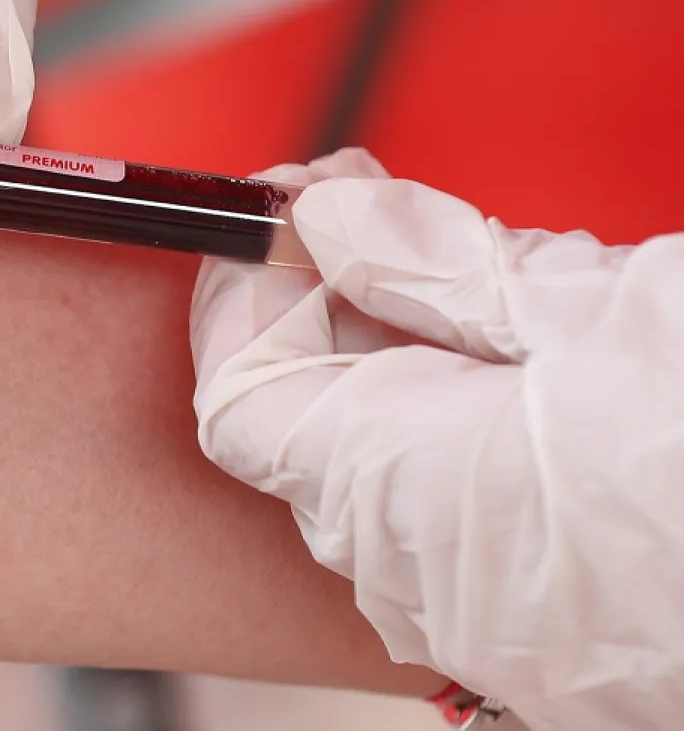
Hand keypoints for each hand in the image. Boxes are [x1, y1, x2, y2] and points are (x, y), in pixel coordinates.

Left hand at [189, 148, 683, 730]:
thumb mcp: (606, 310)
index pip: (238, 399)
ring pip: (386, 465)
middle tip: (385, 210)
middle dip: (331, 306)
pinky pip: (462, 515)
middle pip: (307, 426)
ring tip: (493, 273)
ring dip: (409, 357)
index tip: (293, 211)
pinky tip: (543, 361)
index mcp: (406, 496)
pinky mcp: (559, 634)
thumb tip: (329, 221)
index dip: (247, 295)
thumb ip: (437, 268)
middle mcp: (428, 582)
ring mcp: (494, 623)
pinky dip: (468, 425)